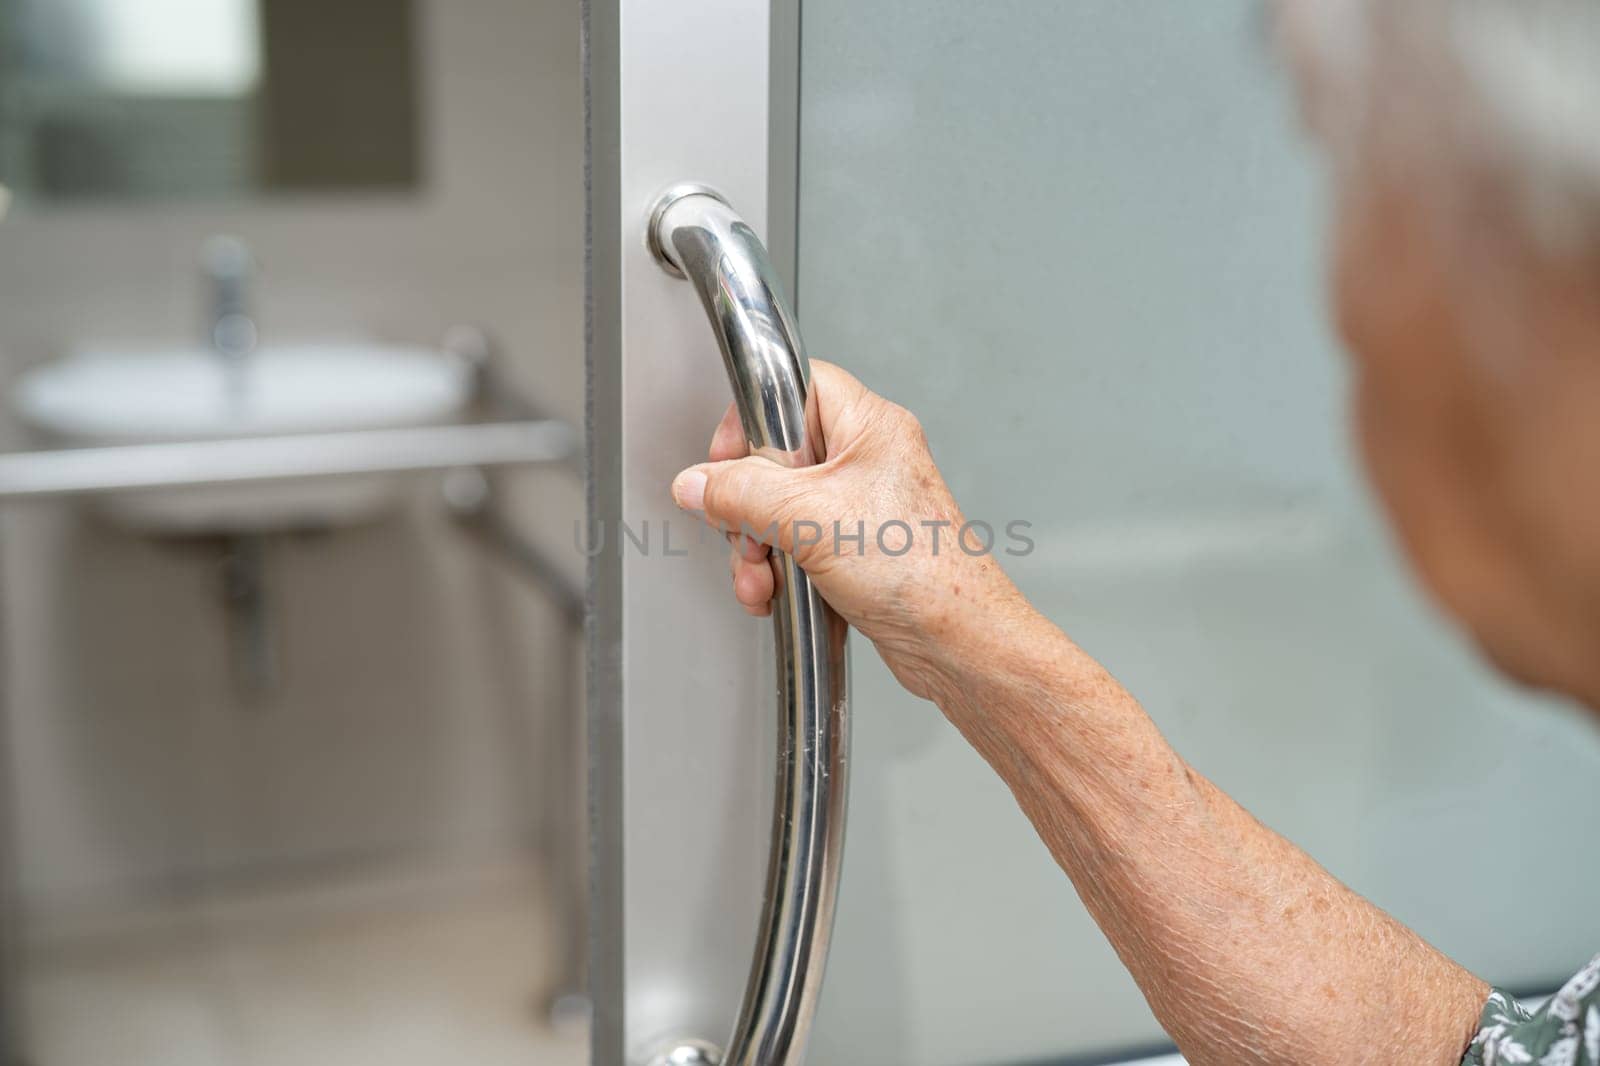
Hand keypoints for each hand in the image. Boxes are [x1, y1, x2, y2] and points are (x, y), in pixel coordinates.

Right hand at [669, 361, 1020, 699]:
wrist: (953, 641)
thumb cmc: (917, 572)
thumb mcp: (809, 517)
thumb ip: (742, 493)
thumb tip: (696, 484)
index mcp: (870, 427)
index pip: (796, 388)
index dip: (753, 419)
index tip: (727, 460)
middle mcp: (868, 460)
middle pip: (777, 458)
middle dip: (747, 508)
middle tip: (747, 534)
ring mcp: (861, 507)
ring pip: (780, 510)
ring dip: (757, 550)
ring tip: (762, 579)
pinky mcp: (855, 550)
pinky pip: (796, 547)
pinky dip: (779, 572)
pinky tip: (776, 596)